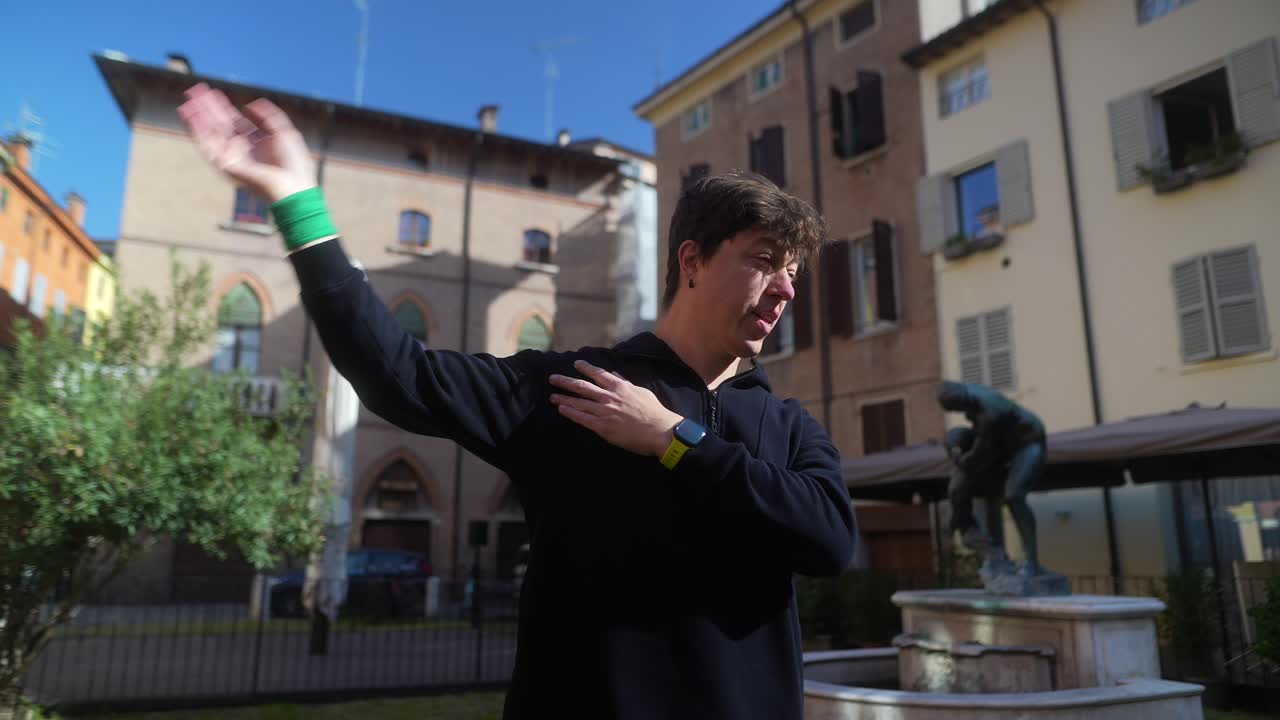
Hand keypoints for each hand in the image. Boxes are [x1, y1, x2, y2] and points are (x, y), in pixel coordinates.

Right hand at [177, 83, 315, 202]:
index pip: (234, 121)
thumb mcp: (284, 132)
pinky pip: (208, 146)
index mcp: (255, 141)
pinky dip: (198, 131)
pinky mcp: (226, 165)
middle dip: (207, 108)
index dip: (222, 107)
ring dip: (198, 117)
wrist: (293, 186)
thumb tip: (250, 104)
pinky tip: (190, 116)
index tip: (212, 92)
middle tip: (194, 90)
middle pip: (219, 124)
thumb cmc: (294, 164)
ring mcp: (233, 156)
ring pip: (211, 133)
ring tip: (187, 101)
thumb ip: (269, 116)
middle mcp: (242, 148)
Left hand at [549, 360, 682, 457]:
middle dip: (566, 382)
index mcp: (619, 386)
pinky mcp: (602, 426)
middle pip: (582, 386)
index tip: (576, 364)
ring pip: (579, 402)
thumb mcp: (641, 391)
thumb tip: (614, 375)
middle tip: (553, 378)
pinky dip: (571, 413)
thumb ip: (625, 382)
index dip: (586, 368)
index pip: (598, 374)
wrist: (658, 430)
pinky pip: (582, 418)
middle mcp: (609, 396)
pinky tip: (562, 409)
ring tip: (553, 396)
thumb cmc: (653, 411)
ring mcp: (604, 411)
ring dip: (564, 398)